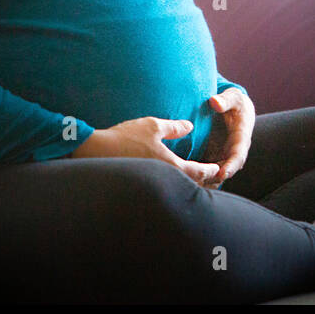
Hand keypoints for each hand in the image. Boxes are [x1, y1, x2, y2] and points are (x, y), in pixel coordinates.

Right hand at [68, 116, 219, 186]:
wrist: (96, 151)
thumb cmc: (125, 137)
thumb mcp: (152, 126)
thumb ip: (174, 127)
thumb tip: (190, 127)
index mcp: (170, 164)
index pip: (197, 171)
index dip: (209, 170)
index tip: (217, 169)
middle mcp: (163, 177)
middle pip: (189, 184)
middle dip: (201, 181)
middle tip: (212, 178)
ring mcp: (151, 183)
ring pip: (175, 187)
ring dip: (187, 184)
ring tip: (195, 180)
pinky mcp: (141, 185)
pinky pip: (163, 187)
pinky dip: (172, 184)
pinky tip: (171, 179)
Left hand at [199, 87, 254, 189]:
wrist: (234, 107)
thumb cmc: (234, 102)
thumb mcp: (233, 97)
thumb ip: (225, 100)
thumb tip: (215, 102)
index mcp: (241, 138)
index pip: (238, 156)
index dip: (231, 166)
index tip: (222, 174)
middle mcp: (233, 151)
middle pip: (226, 170)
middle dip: (214, 178)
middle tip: (199, 184)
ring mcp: (223, 156)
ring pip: (216, 174)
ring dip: (205, 180)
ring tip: (189, 185)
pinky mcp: (213, 157)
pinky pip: (206, 171)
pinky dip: (197, 177)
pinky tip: (183, 179)